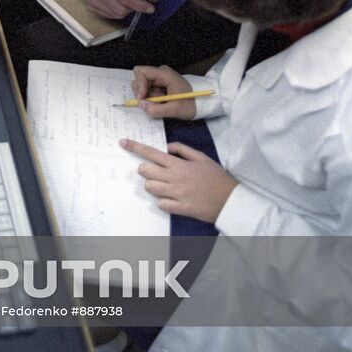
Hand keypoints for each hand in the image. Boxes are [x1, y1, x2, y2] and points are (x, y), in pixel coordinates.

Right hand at [84, 0, 158, 19]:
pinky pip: (109, 16)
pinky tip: (117, 2)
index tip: (151, 8)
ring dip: (125, 10)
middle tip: (136, 0)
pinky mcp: (89, 6)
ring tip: (126, 0)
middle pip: (120, 9)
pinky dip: (117, 12)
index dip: (139, 5)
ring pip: (115, 14)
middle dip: (132, 8)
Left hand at [120, 139, 237, 223]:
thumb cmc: (215, 176)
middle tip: (154, 171)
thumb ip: (183, 149)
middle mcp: (174, 178)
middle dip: (145, 170)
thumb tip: (167, 147)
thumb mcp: (201, 157)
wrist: (229, 199)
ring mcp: (176, 194)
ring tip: (163, 185)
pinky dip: (162, 201)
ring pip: (150, 188)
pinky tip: (170, 198)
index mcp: (178, 164)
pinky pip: (161, 204)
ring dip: (153, 185)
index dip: (135, 147)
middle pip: (145, 171)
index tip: (122, 142)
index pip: (151, 153)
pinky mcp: (180, 208)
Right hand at [131, 65, 196, 119]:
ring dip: (147, 97)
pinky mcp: (159, 85)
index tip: (142, 99)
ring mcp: (159, 79)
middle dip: (142, 93)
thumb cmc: (190, 104)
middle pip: (139, 79)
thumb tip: (141, 104)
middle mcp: (159, 73)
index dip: (139, 85)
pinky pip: (147, 90)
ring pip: (142, 86)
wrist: (201, 103)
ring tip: (160, 103)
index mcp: (164, 74)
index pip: (141, 71)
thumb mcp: (175, 110)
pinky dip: (150, 98)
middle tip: (152, 103)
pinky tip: (161, 103)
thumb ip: (156, 109)